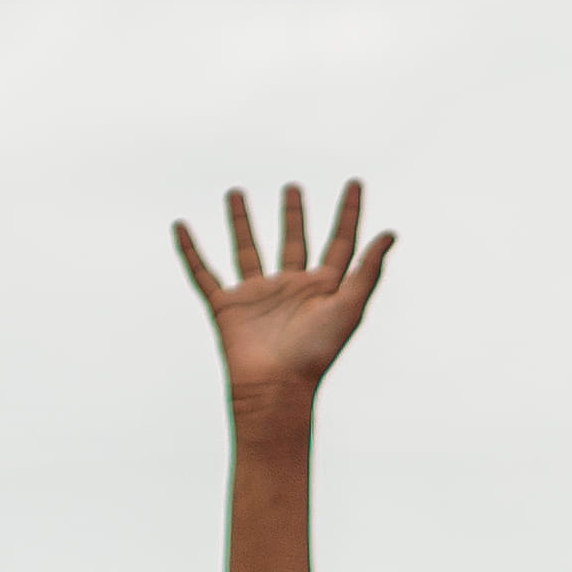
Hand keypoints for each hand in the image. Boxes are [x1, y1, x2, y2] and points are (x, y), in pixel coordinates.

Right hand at [176, 179, 391, 410]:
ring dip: (241, 222)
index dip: (350, 214)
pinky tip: (180, 227)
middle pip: (294, 242)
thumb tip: (391, 233)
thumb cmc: (316, 354)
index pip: (340, 242)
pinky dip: (190, 251)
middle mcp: (291, 289)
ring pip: (247, 250)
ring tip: (235, 193)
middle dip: (294, 216)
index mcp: (324, 289)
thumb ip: (368, 271)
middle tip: (293, 188)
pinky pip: (204, 274)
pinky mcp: (227, 307)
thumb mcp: (349, 308)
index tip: (355, 183)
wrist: (275, 388)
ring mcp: (258, 296)